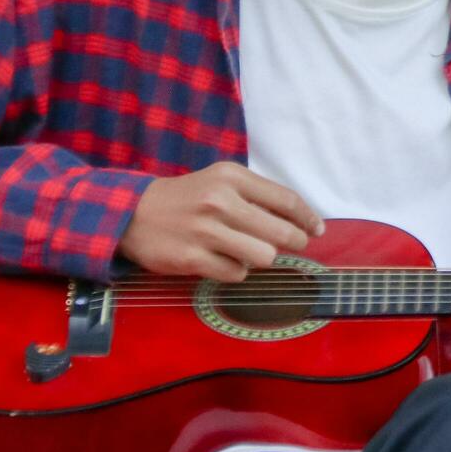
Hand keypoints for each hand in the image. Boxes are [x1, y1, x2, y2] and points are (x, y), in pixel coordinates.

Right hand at [119, 161, 323, 282]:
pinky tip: (225, 261)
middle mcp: (220, 201)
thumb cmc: (188, 197)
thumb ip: (257, 196)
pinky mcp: (191, 259)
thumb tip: (300, 220)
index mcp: (231, 177)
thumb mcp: (221, 181)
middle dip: (295, 242)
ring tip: (251, 252)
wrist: (132, 213)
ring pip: (263, 257)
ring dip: (263, 259)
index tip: (317, 229)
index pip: (286, 200)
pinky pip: (236, 274)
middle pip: (281, 233)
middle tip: (294, 245)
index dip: (308, 218)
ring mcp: (205, 231)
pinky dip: (237, 271)